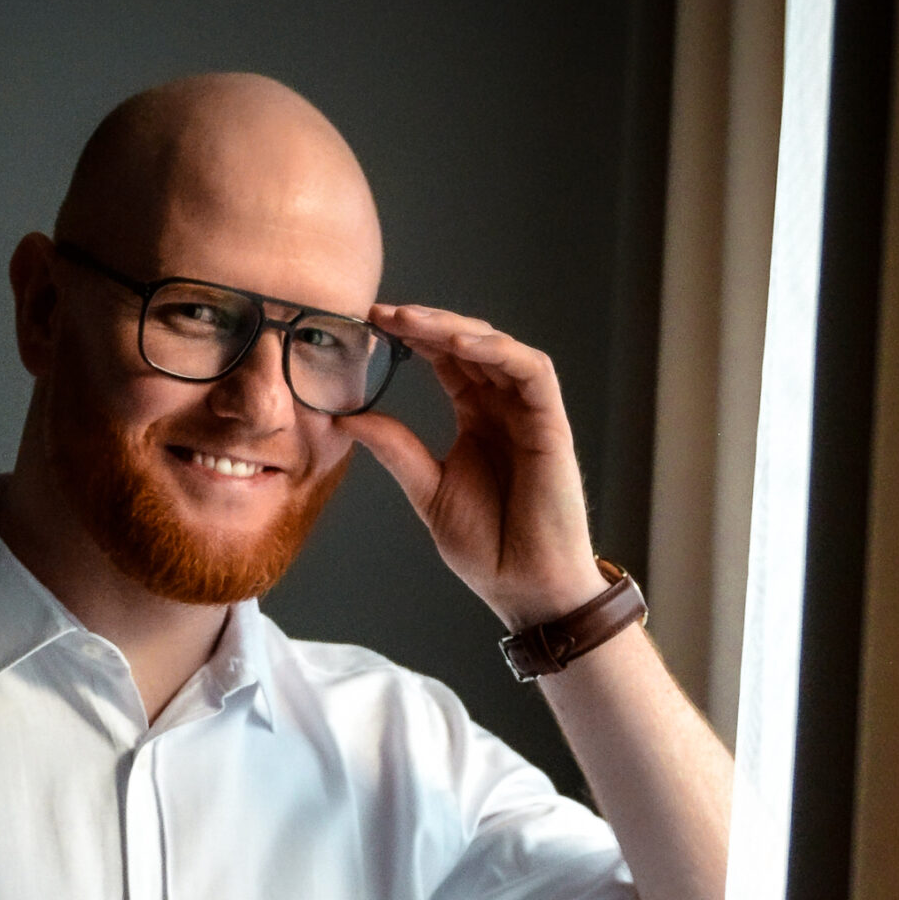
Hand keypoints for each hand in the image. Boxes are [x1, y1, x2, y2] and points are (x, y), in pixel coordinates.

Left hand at [341, 303, 606, 631]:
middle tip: (381, 312)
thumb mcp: (428, 490)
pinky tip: (460, 345)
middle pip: (468, 345)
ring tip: (411, 321)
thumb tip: (346, 418)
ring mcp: (530, 414)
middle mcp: (504, 408)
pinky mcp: (552, 424)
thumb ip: (396, 449)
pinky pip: (531, 372)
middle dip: (426, 323)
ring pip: (498, 349)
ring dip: (455, 328)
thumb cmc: (488, 547)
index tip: (368, 324)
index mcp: (477, 420)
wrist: (524, 587)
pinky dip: (497, 352)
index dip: (412, 338)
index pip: (445, 362)